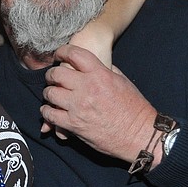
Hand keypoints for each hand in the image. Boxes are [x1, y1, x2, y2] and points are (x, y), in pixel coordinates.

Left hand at [40, 44, 156, 161]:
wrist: (140, 135)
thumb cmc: (134, 109)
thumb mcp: (122, 81)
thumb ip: (104, 70)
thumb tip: (89, 65)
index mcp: (101, 74)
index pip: (74, 54)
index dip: (62, 51)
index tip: (58, 55)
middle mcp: (87, 88)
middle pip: (57, 74)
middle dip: (51, 75)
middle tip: (52, 78)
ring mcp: (79, 107)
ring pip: (50, 94)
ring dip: (48, 94)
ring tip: (51, 95)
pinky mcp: (74, 125)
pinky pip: (50, 115)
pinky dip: (47, 112)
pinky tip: (49, 111)